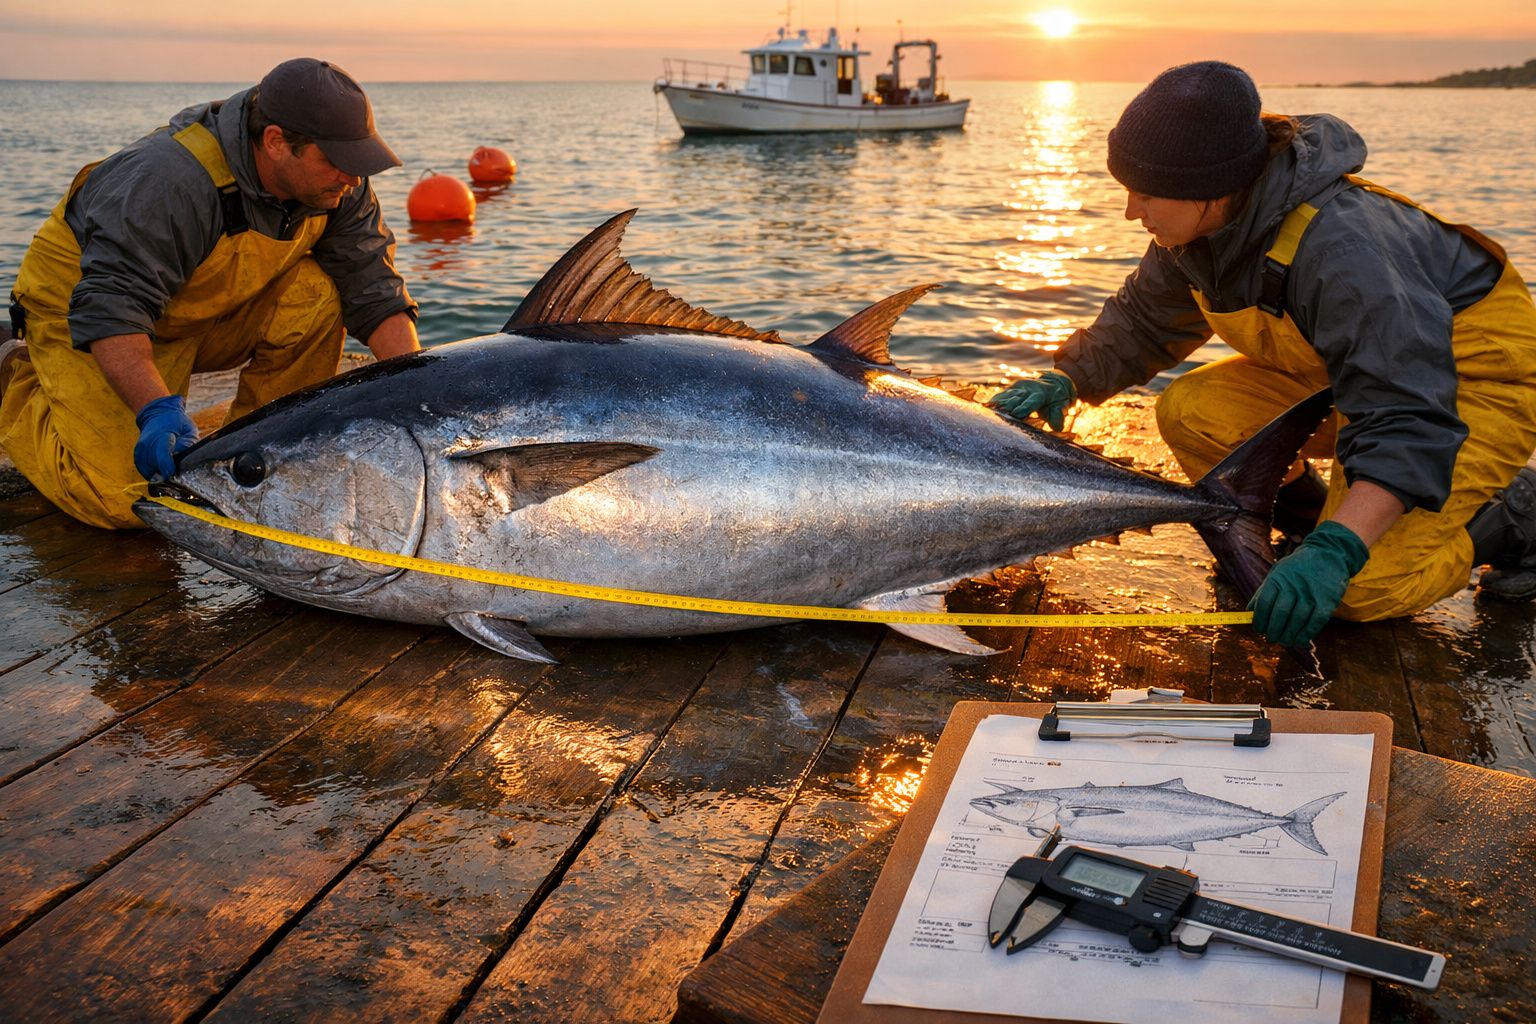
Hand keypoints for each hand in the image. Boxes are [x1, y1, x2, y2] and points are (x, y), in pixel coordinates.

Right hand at [133, 394, 198, 480]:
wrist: (158, 414)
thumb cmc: (177, 423)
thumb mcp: (188, 429)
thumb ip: (187, 443)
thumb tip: (182, 456)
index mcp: (163, 434)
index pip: (162, 451)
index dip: (165, 464)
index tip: (170, 473)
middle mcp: (148, 441)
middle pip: (154, 463)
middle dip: (164, 472)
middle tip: (175, 476)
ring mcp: (141, 447)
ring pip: (147, 468)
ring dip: (157, 474)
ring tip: (168, 474)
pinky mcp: (137, 453)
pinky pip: (142, 468)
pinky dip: (150, 472)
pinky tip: (159, 473)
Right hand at [988, 370, 1076, 430]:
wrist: (1052, 383)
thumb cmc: (1056, 400)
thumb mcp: (1060, 406)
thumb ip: (1057, 415)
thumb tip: (1057, 427)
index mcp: (1041, 393)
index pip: (1032, 401)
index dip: (1024, 407)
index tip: (1016, 413)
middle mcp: (1028, 389)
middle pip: (1016, 398)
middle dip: (1007, 406)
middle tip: (998, 415)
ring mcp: (1018, 388)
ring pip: (1007, 396)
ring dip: (998, 404)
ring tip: (987, 411)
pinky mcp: (1011, 389)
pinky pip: (1001, 396)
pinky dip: (994, 401)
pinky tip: (984, 407)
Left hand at [1248, 520, 1369, 645]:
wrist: (1328, 554)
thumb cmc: (1297, 568)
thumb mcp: (1277, 573)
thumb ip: (1263, 592)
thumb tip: (1248, 612)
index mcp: (1278, 578)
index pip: (1265, 602)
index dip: (1260, 620)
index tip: (1258, 630)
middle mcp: (1294, 585)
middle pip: (1281, 613)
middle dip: (1274, 630)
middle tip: (1272, 639)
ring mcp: (1312, 592)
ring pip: (1298, 619)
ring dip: (1289, 635)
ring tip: (1284, 641)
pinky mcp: (1328, 599)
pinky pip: (1316, 621)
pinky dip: (1307, 633)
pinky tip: (1300, 639)